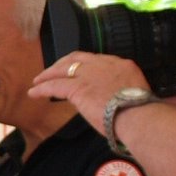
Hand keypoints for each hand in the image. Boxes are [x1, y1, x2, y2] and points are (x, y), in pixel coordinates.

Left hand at [28, 51, 149, 132]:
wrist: (139, 117)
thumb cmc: (141, 115)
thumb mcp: (134, 96)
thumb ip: (121, 92)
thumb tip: (111, 102)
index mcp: (122, 66)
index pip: (97, 60)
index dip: (83, 65)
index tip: (76, 71)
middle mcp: (105, 65)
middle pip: (78, 58)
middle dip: (63, 63)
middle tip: (52, 72)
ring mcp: (91, 74)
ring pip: (63, 68)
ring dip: (49, 74)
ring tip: (38, 81)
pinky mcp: (78, 87)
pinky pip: (55, 85)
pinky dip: (43, 88)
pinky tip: (34, 93)